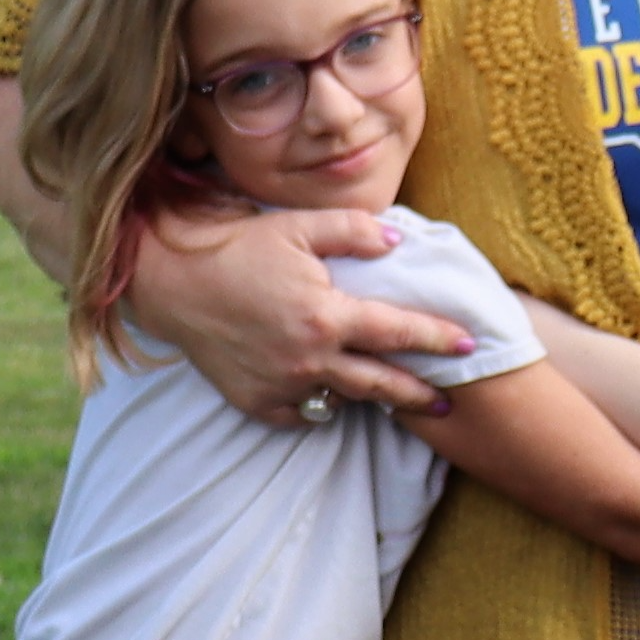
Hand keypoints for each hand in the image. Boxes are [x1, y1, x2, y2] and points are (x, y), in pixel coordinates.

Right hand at [128, 204, 490, 424]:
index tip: (468, 344)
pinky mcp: (255, 402)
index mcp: (326, 316)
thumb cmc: (237, 248)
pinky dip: (317, 403)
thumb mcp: (298, 227)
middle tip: (448, 402)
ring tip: (396, 399)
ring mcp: (281, 385)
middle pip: (381, 384)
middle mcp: (308, 359)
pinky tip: (330, 392)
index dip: (437, 338)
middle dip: (419, 394)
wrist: (171, 281)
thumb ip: (354, 232)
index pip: (398, 332)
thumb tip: (398, 243)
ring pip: (341, 400)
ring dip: (368, 398)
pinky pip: (300, 412)